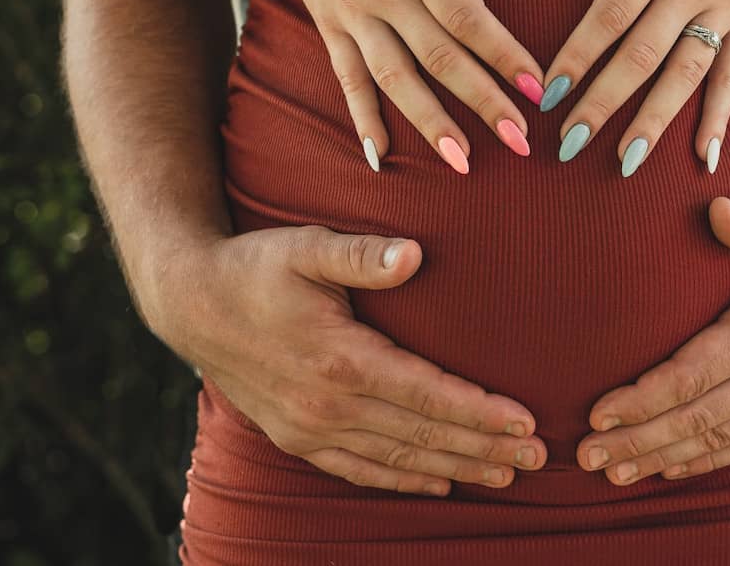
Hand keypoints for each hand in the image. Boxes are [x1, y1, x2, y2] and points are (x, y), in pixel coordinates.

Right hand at [149, 225, 548, 495]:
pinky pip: (358, 469)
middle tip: (539, 456)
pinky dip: (401, 479)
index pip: (426, 393)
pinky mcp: (296, 436)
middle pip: (422, 433)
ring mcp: (309, 427)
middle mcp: (326, 404)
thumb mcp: (306, 247)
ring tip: (507, 475)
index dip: (479, 411)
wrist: (190, 303)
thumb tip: (415, 254)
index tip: (525, 420)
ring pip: (397, 458)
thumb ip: (361, 254)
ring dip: (455, 467)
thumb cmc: (256, 267)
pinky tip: (438, 483)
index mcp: (339, 358)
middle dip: (484, 447)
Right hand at [226, 0, 555, 172]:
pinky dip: (364, 119)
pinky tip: (383, 158)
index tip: (539, 89)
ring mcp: (352, 16)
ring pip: (394, 79)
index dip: (503, 54)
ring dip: (429, 124)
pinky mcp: (330, 29)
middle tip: (520, 142)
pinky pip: (348, 81)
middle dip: (481, 102)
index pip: (466, 15)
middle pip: (438, 57)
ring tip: (464, 163)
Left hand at [535, 0, 729, 173]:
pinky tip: (702, 156)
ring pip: (686, 75)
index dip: (579, 54)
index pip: (611, 12)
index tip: (549, 91)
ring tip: (625, 162)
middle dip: (604, 102)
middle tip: (569, 143)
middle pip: (642, 54)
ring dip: (655, 121)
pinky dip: (718, 117)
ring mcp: (726, 9)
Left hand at [575, 195, 729, 484]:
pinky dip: (707, 460)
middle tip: (584, 455)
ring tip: (612, 471)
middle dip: (637, 439)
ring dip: (662, 457)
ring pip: (719, 439)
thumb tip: (715, 211)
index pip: (693, 373)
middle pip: (696, 417)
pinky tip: (670, 467)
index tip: (598, 412)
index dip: (643, 399)